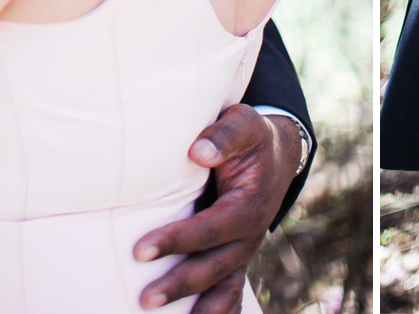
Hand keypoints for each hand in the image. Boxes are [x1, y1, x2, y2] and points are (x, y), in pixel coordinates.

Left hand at [133, 104, 299, 311]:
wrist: (278, 153)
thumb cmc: (252, 138)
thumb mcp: (243, 124)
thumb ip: (224, 134)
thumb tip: (198, 151)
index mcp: (248, 206)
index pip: (209, 229)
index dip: (176, 241)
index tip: (140, 250)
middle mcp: (249, 236)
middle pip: (212, 267)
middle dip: (179, 284)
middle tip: (144, 298)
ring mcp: (243, 252)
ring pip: (221, 288)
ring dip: (195, 308)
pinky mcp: (236, 259)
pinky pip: (229, 294)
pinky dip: (218, 312)